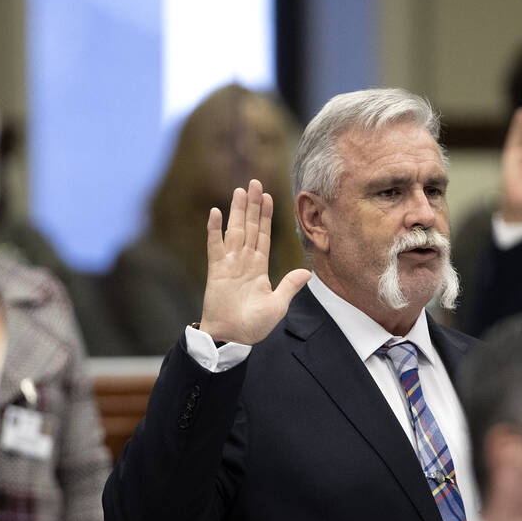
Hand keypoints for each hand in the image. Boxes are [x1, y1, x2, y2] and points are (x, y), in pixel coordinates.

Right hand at [198, 179, 310, 343]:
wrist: (233, 338)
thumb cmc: (253, 326)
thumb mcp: (278, 305)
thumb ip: (289, 286)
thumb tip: (306, 272)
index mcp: (259, 268)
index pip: (264, 235)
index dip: (267, 216)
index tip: (269, 197)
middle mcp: (244, 261)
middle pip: (250, 227)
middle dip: (253, 205)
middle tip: (255, 182)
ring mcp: (230, 264)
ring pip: (235, 230)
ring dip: (237, 211)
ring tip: (240, 191)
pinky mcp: (217, 270)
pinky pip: (215, 246)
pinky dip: (214, 229)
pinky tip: (215, 212)